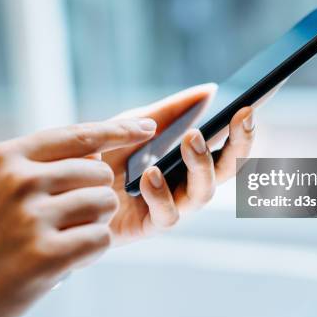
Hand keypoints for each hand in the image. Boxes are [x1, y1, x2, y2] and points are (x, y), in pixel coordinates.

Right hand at [0, 118, 155, 316]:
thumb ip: (39, 164)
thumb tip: (98, 152)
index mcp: (4, 157)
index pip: (77, 134)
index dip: (117, 130)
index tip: (147, 127)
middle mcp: (18, 181)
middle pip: (97, 172)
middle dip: (96, 194)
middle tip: (71, 218)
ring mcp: (31, 218)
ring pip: (104, 203)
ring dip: (95, 222)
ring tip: (65, 237)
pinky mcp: (46, 255)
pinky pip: (101, 238)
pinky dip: (92, 249)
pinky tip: (67, 259)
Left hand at [104, 85, 255, 243]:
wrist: (66, 183)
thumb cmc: (105, 154)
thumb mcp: (136, 123)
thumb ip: (170, 110)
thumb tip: (210, 89)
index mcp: (189, 159)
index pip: (227, 146)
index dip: (243, 130)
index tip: (250, 107)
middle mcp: (186, 183)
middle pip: (227, 171)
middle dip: (240, 145)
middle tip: (240, 118)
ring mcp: (171, 205)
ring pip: (204, 194)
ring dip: (202, 165)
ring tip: (192, 139)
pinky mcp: (149, 226)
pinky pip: (168, 215)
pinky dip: (162, 193)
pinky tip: (150, 174)